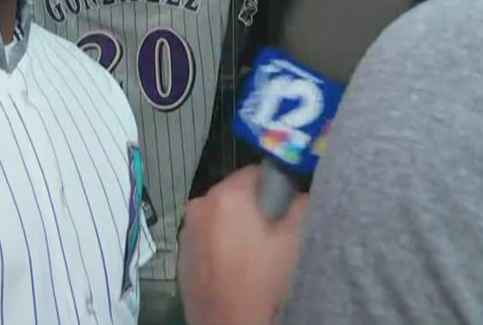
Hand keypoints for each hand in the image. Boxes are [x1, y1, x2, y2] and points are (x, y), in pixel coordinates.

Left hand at [176, 165, 307, 324]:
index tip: (287, 208)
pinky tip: (234, 266)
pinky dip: (219, 243)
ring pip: (219, 216)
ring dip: (235, 225)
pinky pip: (206, 236)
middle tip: (273, 234)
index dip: (276, 187)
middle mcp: (199, 204)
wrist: (229, 323)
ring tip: (253, 254)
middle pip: (234, 194)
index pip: (256, 172)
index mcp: (226, 194)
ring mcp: (186, 230)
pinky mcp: (182, 253)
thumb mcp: (294, 239)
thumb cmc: (263, 278)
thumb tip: (298, 192)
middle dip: (254, 207)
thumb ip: (300, 204)